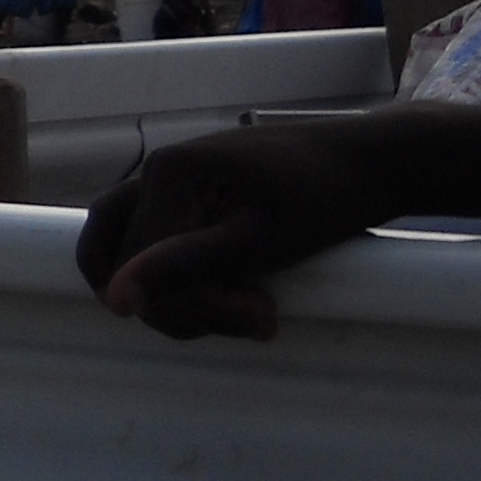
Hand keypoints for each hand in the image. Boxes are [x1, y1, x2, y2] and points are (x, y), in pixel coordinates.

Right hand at [74, 123, 405, 340]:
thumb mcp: (259, 242)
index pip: (138, 266)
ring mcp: (167, 184)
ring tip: (249, 308)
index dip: (192, 304)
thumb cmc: (322, 198)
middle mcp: (154, 173)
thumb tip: (114, 302)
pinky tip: (234, 290)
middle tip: (256, 315)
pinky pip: (155, 247)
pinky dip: (183, 281)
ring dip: (181, 298)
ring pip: (130, 258)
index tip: (259, 316)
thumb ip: (184, 269)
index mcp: (168, 173)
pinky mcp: (184, 198)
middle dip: (187, 303)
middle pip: (125, 264)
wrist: (366, 163)